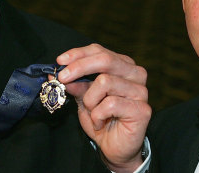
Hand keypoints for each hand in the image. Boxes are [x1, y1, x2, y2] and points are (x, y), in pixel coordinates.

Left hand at [56, 44, 150, 172]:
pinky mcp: (142, 109)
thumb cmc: (101, 119)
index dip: (78, 54)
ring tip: (92, 112)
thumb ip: (75, 84)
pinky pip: (110, 104)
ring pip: (105, 81)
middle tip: (62, 79)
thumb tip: (56, 73)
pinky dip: (97, 115)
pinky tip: (100, 123)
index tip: (60, 61)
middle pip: (105, 60)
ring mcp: (141, 91)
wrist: (114, 148)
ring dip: (89, 100)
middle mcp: (135, 74)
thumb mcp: (83, 98)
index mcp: (123, 65)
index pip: (99, 51)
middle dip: (79, 68)